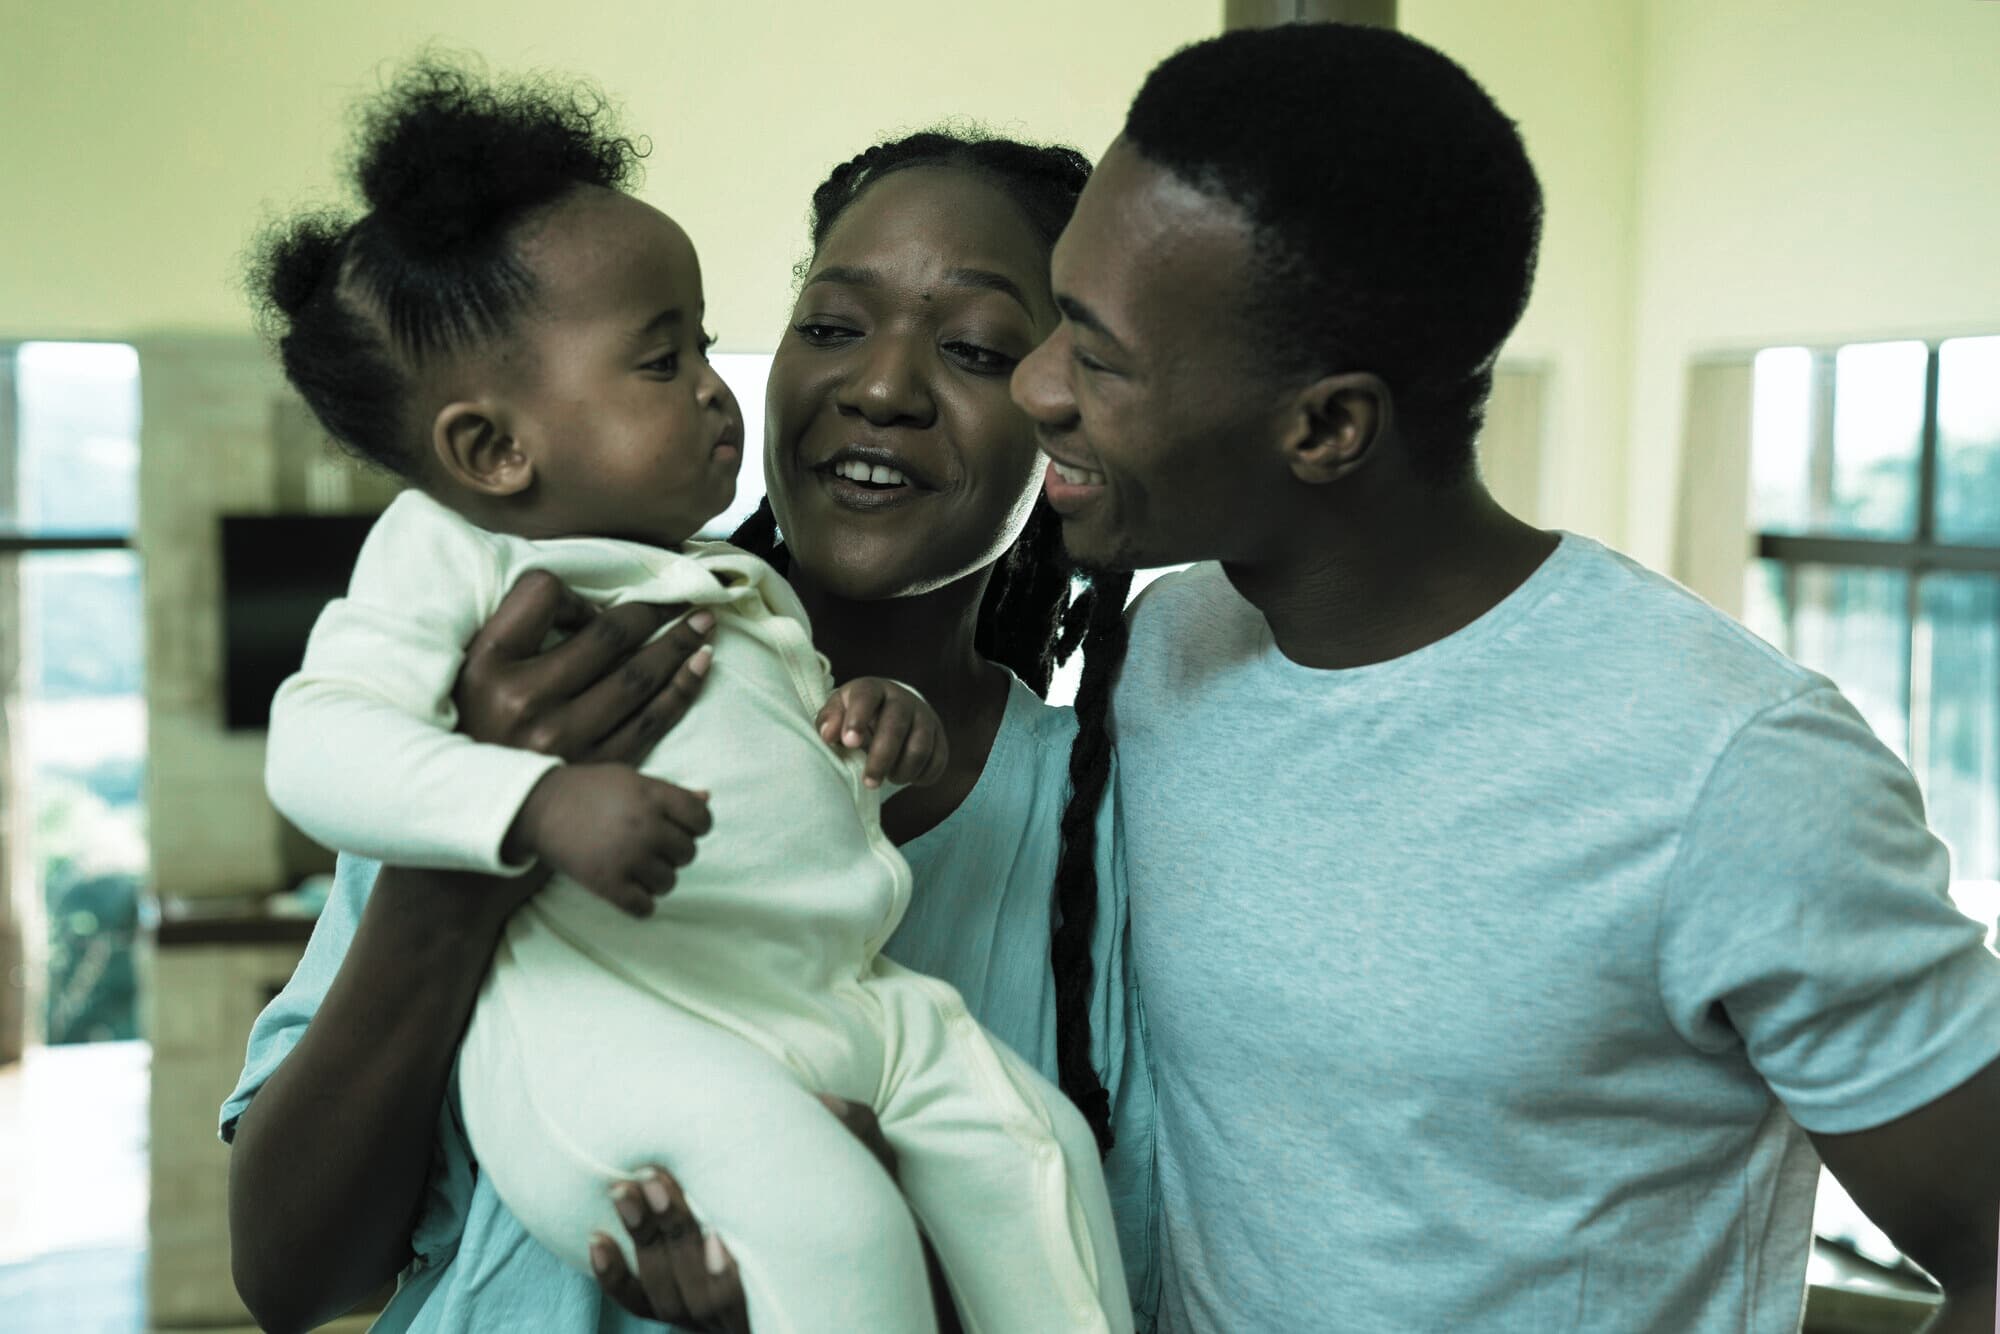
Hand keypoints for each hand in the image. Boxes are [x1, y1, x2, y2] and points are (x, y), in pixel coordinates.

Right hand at [455, 570, 715, 764]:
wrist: (476, 803)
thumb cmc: (478, 719)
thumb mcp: (475, 664)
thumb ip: (520, 624)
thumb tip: (593, 608)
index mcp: (489, 664)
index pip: (542, 595)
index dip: (575, 589)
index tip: (597, 602)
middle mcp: (525, 701)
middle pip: (607, 637)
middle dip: (653, 612)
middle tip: (686, 598)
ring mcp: (565, 740)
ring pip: (638, 679)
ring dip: (679, 646)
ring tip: (704, 626)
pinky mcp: (596, 770)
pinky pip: (652, 722)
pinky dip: (682, 689)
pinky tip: (700, 666)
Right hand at [508, 764, 710, 915]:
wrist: (540, 807)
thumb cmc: (591, 790)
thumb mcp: (632, 780)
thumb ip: (670, 792)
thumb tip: (708, 798)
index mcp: (654, 796)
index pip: (703, 820)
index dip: (696, 826)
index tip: (679, 829)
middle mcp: (645, 826)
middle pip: (688, 853)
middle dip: (673, 852)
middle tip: (649, 847)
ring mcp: (627, 856)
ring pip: (669, 882)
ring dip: (657, 879)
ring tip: (636, 867)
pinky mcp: (607, 883)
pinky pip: (644, 907)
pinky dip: (642, 904)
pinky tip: (631, 891)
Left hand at [587, 1098, 901, 1332]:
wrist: (863, 1287)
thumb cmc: (876, 1229)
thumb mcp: (881, 1180)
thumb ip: (858, 1139)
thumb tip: (821, 1101)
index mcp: (794, 1293)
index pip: (748, 1304)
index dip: (723, 1277)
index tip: (714, 1233)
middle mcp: (752, 1320)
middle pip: (699, 1301)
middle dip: (672, 1239)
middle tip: (652, 1177)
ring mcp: (721, 1321)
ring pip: (670, 1303)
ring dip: (643, 1247)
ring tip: (626, 1189)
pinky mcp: (698, 1311)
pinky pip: (650, 1308)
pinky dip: (618, 1279)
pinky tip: (598, 1240)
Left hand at [816, 679, 948, 789]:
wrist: (891, 711)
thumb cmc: (857, 715)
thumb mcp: (838, 712)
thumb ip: (829, 721)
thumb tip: (828, 735)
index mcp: (872, 689)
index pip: (866, 697)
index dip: (857, 719)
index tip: (849, 743)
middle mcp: (902, 699)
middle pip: (896, 726)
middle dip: (881, 758)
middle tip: (869, 782)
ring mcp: (925, 717)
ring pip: (920, 747)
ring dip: (903, 770)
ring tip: (889, 778)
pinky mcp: (940, 736)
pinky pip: (937, 760)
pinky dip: (922, 775)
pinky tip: (907, 777)